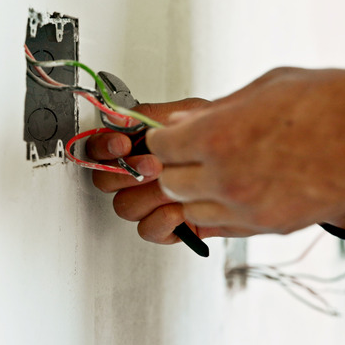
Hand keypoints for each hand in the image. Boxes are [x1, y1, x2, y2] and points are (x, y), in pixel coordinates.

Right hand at [86, 98, 211, 243]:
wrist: (247, 162)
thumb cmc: (218, 135)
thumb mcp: (187, 114)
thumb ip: (149, 115)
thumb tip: (117, 116)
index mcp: (133, 146)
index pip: (97, 150)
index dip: (103, 148)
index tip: (122, 144)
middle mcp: (135, 176)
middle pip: (104, 181)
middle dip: (127, 172)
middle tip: (153, 165)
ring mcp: (148, 201)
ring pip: (124, 207)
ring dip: (147, 195)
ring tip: (171, 185)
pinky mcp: (165, 225)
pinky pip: (147, 230)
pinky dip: (161, 221)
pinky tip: (178, 209)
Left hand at [147, 68, 344, 235]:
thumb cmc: (335, 100)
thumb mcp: (264, 88)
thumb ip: (217, 111)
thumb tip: (184, 122)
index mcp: (218, 136)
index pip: (159, 148)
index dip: (162, 138)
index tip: (168, 134)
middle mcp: (226, 178)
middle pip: (169, 182)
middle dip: (172, 165)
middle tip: (186, 151)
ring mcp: (249, 208)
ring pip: (192, 210)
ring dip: (193, 191)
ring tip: (212, 170)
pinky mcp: (273, 226)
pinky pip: (224, 227)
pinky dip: (218, 211)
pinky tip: (231, 191)